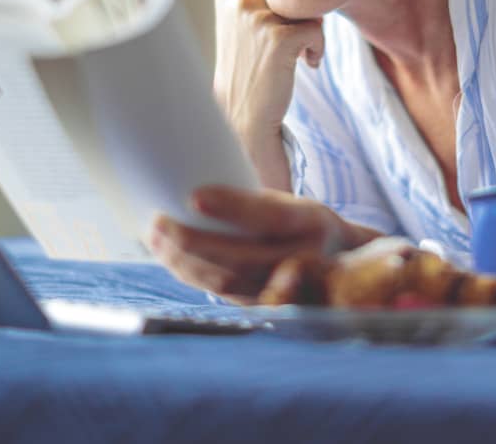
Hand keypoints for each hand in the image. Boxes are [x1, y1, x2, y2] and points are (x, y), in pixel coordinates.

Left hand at [147, 185, 378, 303]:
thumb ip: (256, 204)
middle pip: (239, 258)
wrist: (340, 264)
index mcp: (310, 223)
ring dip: (182, 261)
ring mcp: (283, 290)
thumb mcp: (295, 204)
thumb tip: (195, 191)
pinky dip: (189, 274)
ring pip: (224, 281)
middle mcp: (301, 260)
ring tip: (155, 236)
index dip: (231, 206)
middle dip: (192, 242)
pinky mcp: (262, 304)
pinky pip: (219, 292)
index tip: (194, 196)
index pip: (268, 216)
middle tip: (159, 220)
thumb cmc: (305, 224)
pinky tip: (168, 256)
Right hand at [213, 0, 323, 188]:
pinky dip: (317, 49)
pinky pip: (317, 30)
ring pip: (307, 12)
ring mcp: (258, 18)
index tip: (272, 37)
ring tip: (292, 60)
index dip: (283, 12)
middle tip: (283, 51)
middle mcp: (240, 0)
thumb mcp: (246, 24)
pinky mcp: (279, 37)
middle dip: (297, 22)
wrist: (244, 115)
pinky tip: (305, 65)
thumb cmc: (251, 69)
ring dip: (308, 36)